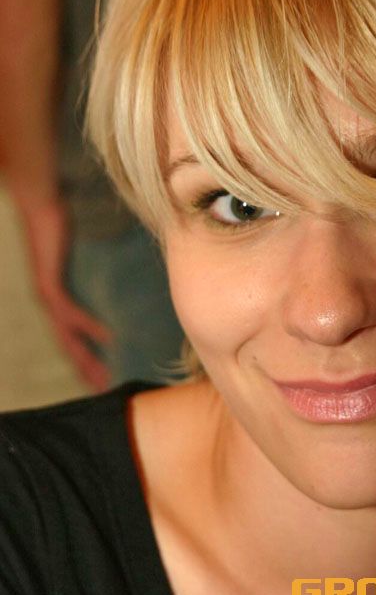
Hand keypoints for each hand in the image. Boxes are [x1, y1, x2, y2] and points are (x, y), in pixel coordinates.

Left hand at [16, 195, 112, 390]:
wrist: (39, 204)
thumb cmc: (59, 222)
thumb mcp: (79, 251)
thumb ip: (93, 265)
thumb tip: (117, 270)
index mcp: (55, 299)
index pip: (70, 336)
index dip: (84, 357)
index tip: (100, 376)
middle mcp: (49, 303)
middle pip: (68, 345)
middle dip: (86, 369)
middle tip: (104, 390)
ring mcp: (47, 297)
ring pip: (67, 337)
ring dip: (86, 359)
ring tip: (103, 377)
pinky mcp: (49, 285)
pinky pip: (71, 313)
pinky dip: (89, 327)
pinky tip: (107, 339)